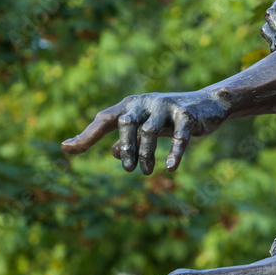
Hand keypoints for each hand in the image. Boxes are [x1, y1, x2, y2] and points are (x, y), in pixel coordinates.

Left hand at [60, 91, 228, 173]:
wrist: (209, 104)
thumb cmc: (171, 118)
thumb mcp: (148, 126)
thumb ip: (130, 138)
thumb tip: (115, 152)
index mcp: (132, 104)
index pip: (104, 119)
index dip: (86, 135)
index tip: (66, 149)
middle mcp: (145, 102)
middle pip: (126, 123)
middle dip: (125, 148)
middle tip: (129, 170)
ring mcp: (166, 106)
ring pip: (149, 130)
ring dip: (145, 154)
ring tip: (145, 172)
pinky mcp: (187, 114)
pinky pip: (178, 136)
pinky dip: (174, 152)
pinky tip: (170, 168)